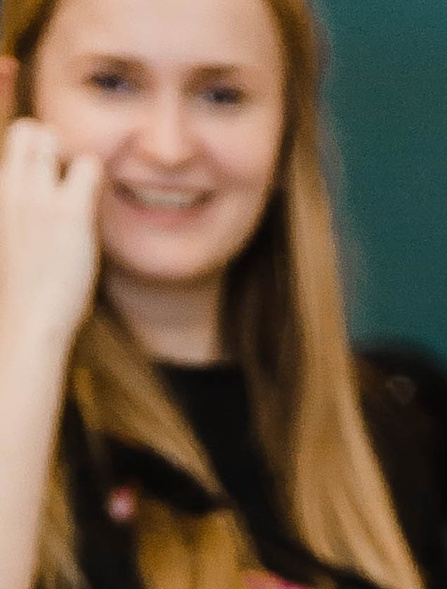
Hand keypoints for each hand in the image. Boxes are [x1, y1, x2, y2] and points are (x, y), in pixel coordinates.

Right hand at [0, 107, 103, 361]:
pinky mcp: (68, 213)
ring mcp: (36, 196)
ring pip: (53, 136)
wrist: (28, 324)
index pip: (2, 127)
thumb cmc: (21, 290)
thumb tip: (27, 183)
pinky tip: (94, 206)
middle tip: (62, 179)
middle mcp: (8, 184)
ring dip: (70, 159)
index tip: (8, 65)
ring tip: (75, 197)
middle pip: (30, 128)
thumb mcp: (9, 234)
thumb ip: (15, 202)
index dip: (3, 88)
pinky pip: (88, 167)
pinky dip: (95, 179)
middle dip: (49, 142)